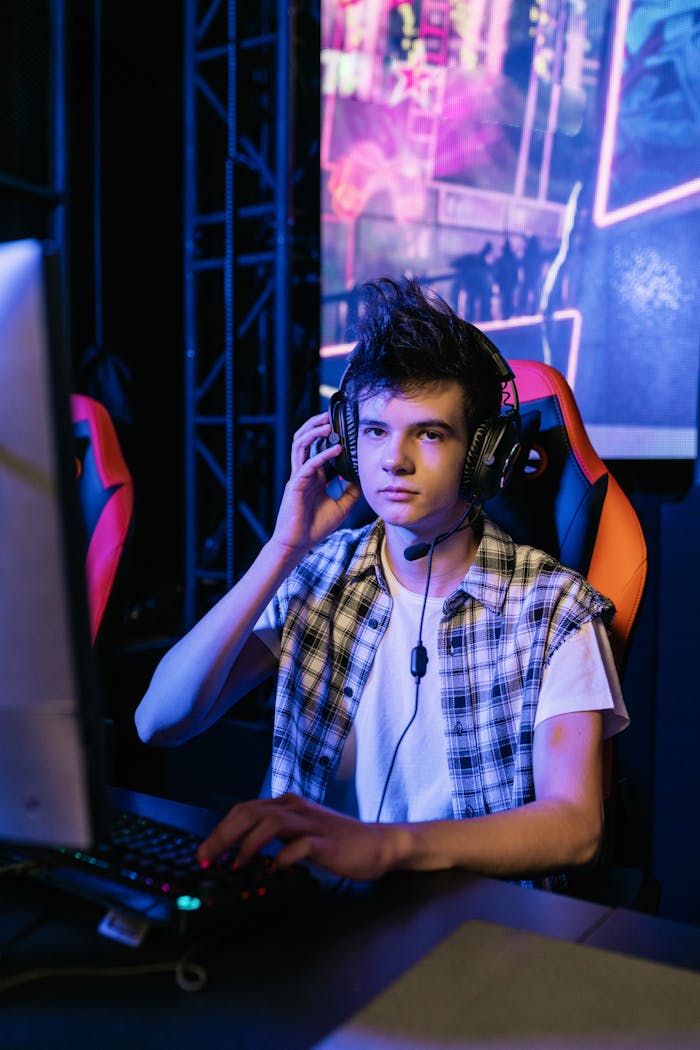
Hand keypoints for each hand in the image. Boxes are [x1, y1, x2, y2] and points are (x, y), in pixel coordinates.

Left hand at [197, 793, 400, 880]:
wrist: (377, 844)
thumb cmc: (338, 842)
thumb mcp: (301, 833)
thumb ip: (276, 837)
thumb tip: (242, 853)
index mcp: (287, 804)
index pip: (244, 810)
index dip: (221, 831)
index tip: (205, 853)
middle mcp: (295, 807)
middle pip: (250, 812)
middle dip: (223, 836)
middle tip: (207, 859)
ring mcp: (311, 822)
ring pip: (269, 822)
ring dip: (247, 845)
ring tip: (235, 865)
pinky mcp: (325, 841)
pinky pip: (298, 846)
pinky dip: (281, 859)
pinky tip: (273, 872)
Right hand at [270, 412, 361, 555]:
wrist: (298, 544)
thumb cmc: (315, 526)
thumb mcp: (341, 506)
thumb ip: (351, 490)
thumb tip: (363, 477)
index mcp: (313, 476)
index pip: (318, 448)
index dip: (327, 436)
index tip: (343, 426)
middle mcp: (304, 473)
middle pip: (305, 440)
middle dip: (315, 425)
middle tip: (330, 415)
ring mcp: (298, 477)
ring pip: (300, 446)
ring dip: (313, 432)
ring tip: (327, 424)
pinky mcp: (295, 486)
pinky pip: (307, 465)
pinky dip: (321, 455)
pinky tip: (335, 449)